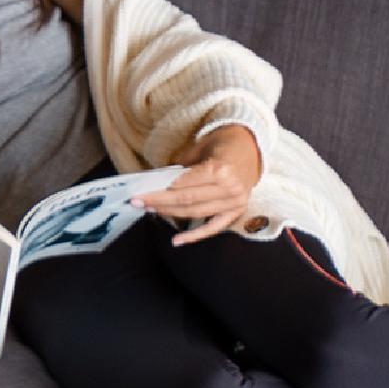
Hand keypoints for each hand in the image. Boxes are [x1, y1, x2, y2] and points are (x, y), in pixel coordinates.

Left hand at [142, 125, 263, 244]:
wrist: (250, 147)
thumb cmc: (219, 146)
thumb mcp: (198, 151)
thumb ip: (180, 170)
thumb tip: (154, 185)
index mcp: (220, 170)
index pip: (183, 185)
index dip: (159, 191)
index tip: (140, 193)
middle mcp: (230, 188)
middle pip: (187, 200)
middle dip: (159, 203)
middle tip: (138, 203)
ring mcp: (235, 202)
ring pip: (196, 213)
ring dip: (171, 214)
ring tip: (152, 211)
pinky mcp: (236, 212)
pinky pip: (213, 227)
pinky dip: (194, 236)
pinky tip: (176, 241)